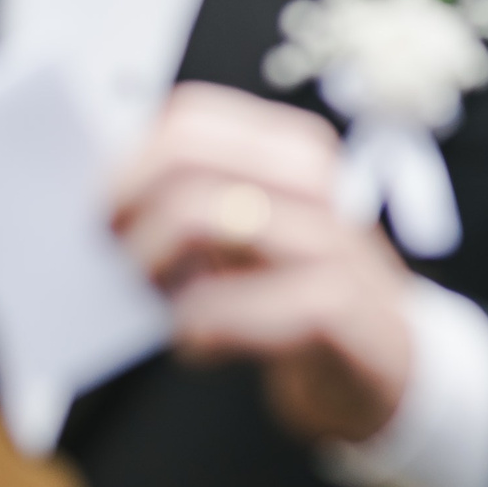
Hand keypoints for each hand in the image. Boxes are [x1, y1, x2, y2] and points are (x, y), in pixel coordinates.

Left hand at [112, 82, 413, 445]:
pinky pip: (239, 306)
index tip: (97, 208)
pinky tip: (193, 344)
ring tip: (147, 301)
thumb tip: (98, 201)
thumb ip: (197, 210)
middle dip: (128, 204)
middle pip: (188, 159)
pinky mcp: (341, 308)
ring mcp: (333, 242)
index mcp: (290, 152)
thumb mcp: (252, 241)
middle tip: (109, 254)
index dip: (126, 159)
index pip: (191, 119)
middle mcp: (317, 183)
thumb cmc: (295, 295)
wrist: (390, 368)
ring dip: (151, 265)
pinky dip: (197, 327)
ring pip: (206, 216)